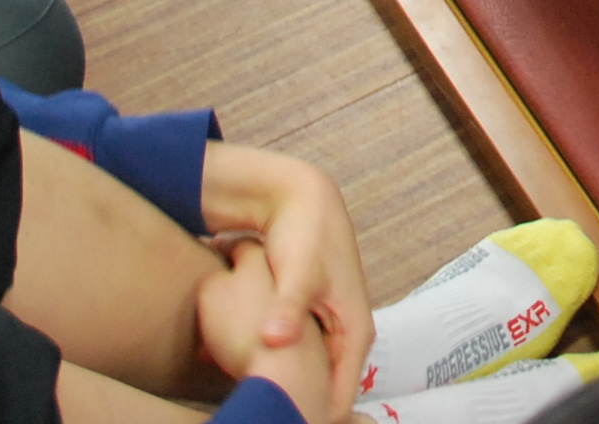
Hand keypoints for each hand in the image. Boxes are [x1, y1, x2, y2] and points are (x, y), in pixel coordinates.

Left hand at [199, 240, 338, 423]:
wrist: (303, 198)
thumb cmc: (307, 233)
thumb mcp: (300, 272)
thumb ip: (288, 308)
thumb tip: (274, 340)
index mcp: (355, 332)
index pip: (341, 398)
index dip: (314, 417)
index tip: (284, 423)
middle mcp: (346, 336)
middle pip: (325, 390)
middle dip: (297, 406)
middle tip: (264, 418)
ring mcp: (329, 329)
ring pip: (309, 374)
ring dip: (284, 387)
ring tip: (252, 404)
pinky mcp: (311, 320)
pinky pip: (297, 355)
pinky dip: (274, 366)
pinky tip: (244, 373)